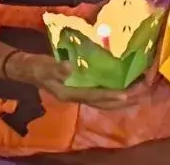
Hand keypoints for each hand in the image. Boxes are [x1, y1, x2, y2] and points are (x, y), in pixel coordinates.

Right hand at [7, 53, 147, 109]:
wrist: (28, 69)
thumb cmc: (37, 67)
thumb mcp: (45, 66)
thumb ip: (57, 68)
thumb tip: (71, 68)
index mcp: (70, 93)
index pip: (94, 97)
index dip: (110, 96)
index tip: (126, 95)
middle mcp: (77, 96)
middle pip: (103, 103)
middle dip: (122, 100)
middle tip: (141, 94)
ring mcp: (79, 93)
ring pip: (104, 100)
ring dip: (120, 98)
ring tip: (138, 93)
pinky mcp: (81, 88)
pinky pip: (100, 94)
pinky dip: (113, 92)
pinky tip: (123, 87)